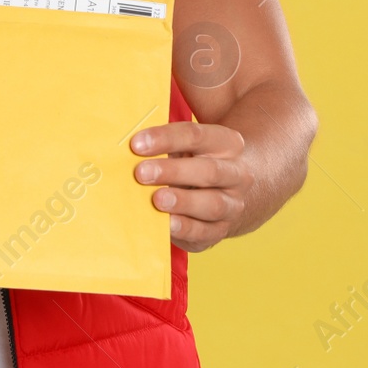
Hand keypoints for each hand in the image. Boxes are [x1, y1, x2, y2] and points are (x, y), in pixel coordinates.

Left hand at [130, 121, 251, 251]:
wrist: (229, 191)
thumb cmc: (197, 160)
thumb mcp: (189, 142)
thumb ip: (167, 138)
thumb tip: (130, 136)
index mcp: (228, 143)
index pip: (197, 135)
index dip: (165, 138)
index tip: (137, 144)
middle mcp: (237, 174)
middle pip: (208, 171)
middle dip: (173, 171)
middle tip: (141, 173)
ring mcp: (232, 205)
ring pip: (212, 204)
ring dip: (182, 202)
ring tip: (156, 200)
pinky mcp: (221, 230)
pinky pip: (206, 232)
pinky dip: (185, 228)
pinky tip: (166, 224)